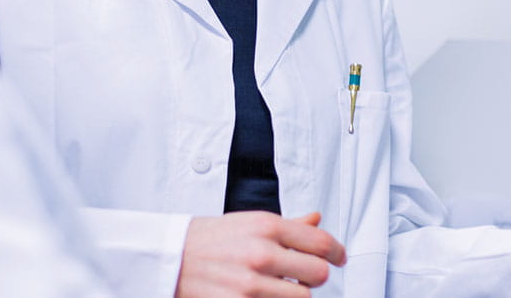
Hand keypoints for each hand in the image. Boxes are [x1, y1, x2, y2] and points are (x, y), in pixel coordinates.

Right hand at [174, 211, 346, 297]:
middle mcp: (262, 254)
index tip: (339, 258)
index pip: (321, 243)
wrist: (171, 257)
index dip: (337, 253)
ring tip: (281, 287)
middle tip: (306, 275)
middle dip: (316, 276)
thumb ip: (288, 225)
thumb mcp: (249, 223)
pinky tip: (266, 295)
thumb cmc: (211, 239)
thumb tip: (317, 220)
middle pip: (319, 275)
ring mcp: (251, 285)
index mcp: (267, 226)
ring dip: (295, 294)